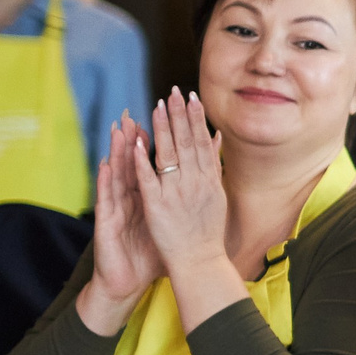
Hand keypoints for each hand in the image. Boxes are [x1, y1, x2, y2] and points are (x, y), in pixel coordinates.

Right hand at [77, 115, 165, 334]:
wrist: (127, 281)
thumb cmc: (149, 253)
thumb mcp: (168, 224)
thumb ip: (179, 203)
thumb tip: (199, 187)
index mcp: (146, 196)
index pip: (152, 164)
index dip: (158, 143)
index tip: (165, 119)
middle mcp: (129, 198)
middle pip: (133, 164)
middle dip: (135, 138)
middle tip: (137, 112)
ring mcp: (115, 208)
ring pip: (116, 175)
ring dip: (116, 151)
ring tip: (119, 128)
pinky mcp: (105, 222)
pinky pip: (106, 199)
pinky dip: (106, 181)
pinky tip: (106, 165)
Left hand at [128, 88, 227, 275]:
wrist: (200, 262)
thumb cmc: (208, 233)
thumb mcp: (218, 197)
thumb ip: (215, 167)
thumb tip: (217, 139)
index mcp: (209, 181)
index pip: (202, 143)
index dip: (196, 119)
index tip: (191, 97)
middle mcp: (195, 183)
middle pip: (186, 143)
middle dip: (179, 116)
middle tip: (172, 92)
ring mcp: (176, 194)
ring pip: (168, 155)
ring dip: (162, 129)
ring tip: (156, 107)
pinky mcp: (158, 206)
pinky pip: (148, 179)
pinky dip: (142, 160)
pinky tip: (137, 142)